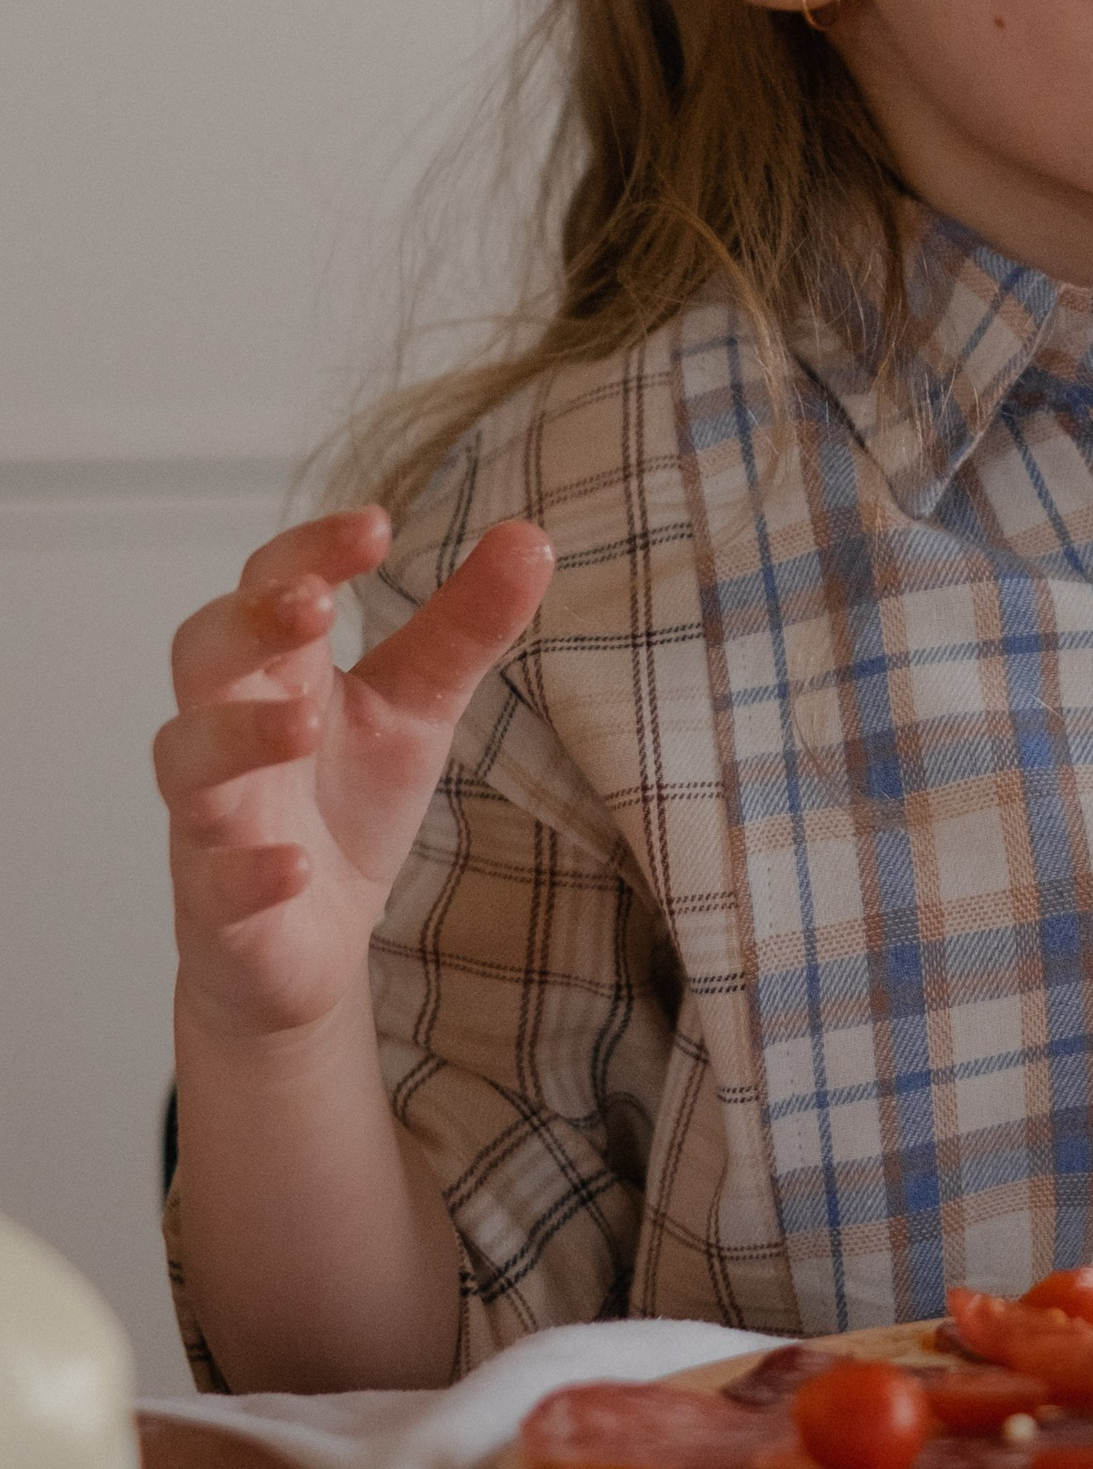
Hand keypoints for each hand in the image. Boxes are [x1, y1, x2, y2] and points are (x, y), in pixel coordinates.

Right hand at [156, 508, 554, 1048]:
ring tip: (302, 721)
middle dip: (248, 624)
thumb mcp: (418, 707)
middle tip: (312, 604)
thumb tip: (531, 536)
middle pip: (203, 655)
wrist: (311, 944)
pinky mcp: (217, 905)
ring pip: (186, 764)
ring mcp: (215, 819)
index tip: (376, 525)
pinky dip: (248, 872)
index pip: (272, 585)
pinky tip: (294, 864)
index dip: (311, 551)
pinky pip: (214, 885)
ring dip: (237, 737)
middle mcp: (230, 731)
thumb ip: (464, 626)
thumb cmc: (348, 803)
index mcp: (280, 670)